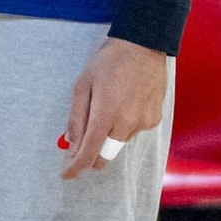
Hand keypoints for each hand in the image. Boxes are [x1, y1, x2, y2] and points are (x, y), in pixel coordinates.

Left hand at [60, 36, 167, 178]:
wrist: (143, 45)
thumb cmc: (108, 62)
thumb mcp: (82, 85)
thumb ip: (77, 118)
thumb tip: (71, 144)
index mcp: (106, 113)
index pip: (89, 152)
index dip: (76, 167)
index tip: (66, 175)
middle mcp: (127, 122)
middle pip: (105, 155)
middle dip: (91, 156)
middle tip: (80, 146)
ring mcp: (144, 122)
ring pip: (119, 143)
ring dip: (109, 136)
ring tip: (108, 106)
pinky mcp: (154, 119)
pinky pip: (133, 131)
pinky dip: (124, 125)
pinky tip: (124, 103)